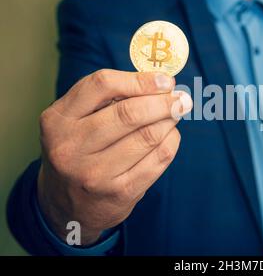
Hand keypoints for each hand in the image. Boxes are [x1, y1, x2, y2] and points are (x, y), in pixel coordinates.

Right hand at [38, 69, 191, 244]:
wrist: (69, 205)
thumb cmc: (80, 150)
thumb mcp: (75, 120)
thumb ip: (107, 97)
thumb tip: (160, 83)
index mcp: (58, 119)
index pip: (103, 85)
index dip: (140, 80)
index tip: (165, 81)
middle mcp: (72, 146)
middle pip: (130, 113)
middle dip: (164, 102)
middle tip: (181, 99)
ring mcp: (95, 173)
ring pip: (149, 135)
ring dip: (170, 121)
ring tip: (176, 114)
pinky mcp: (120, 192)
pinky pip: (159, 158)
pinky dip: (172, 141)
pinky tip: (170, 135)